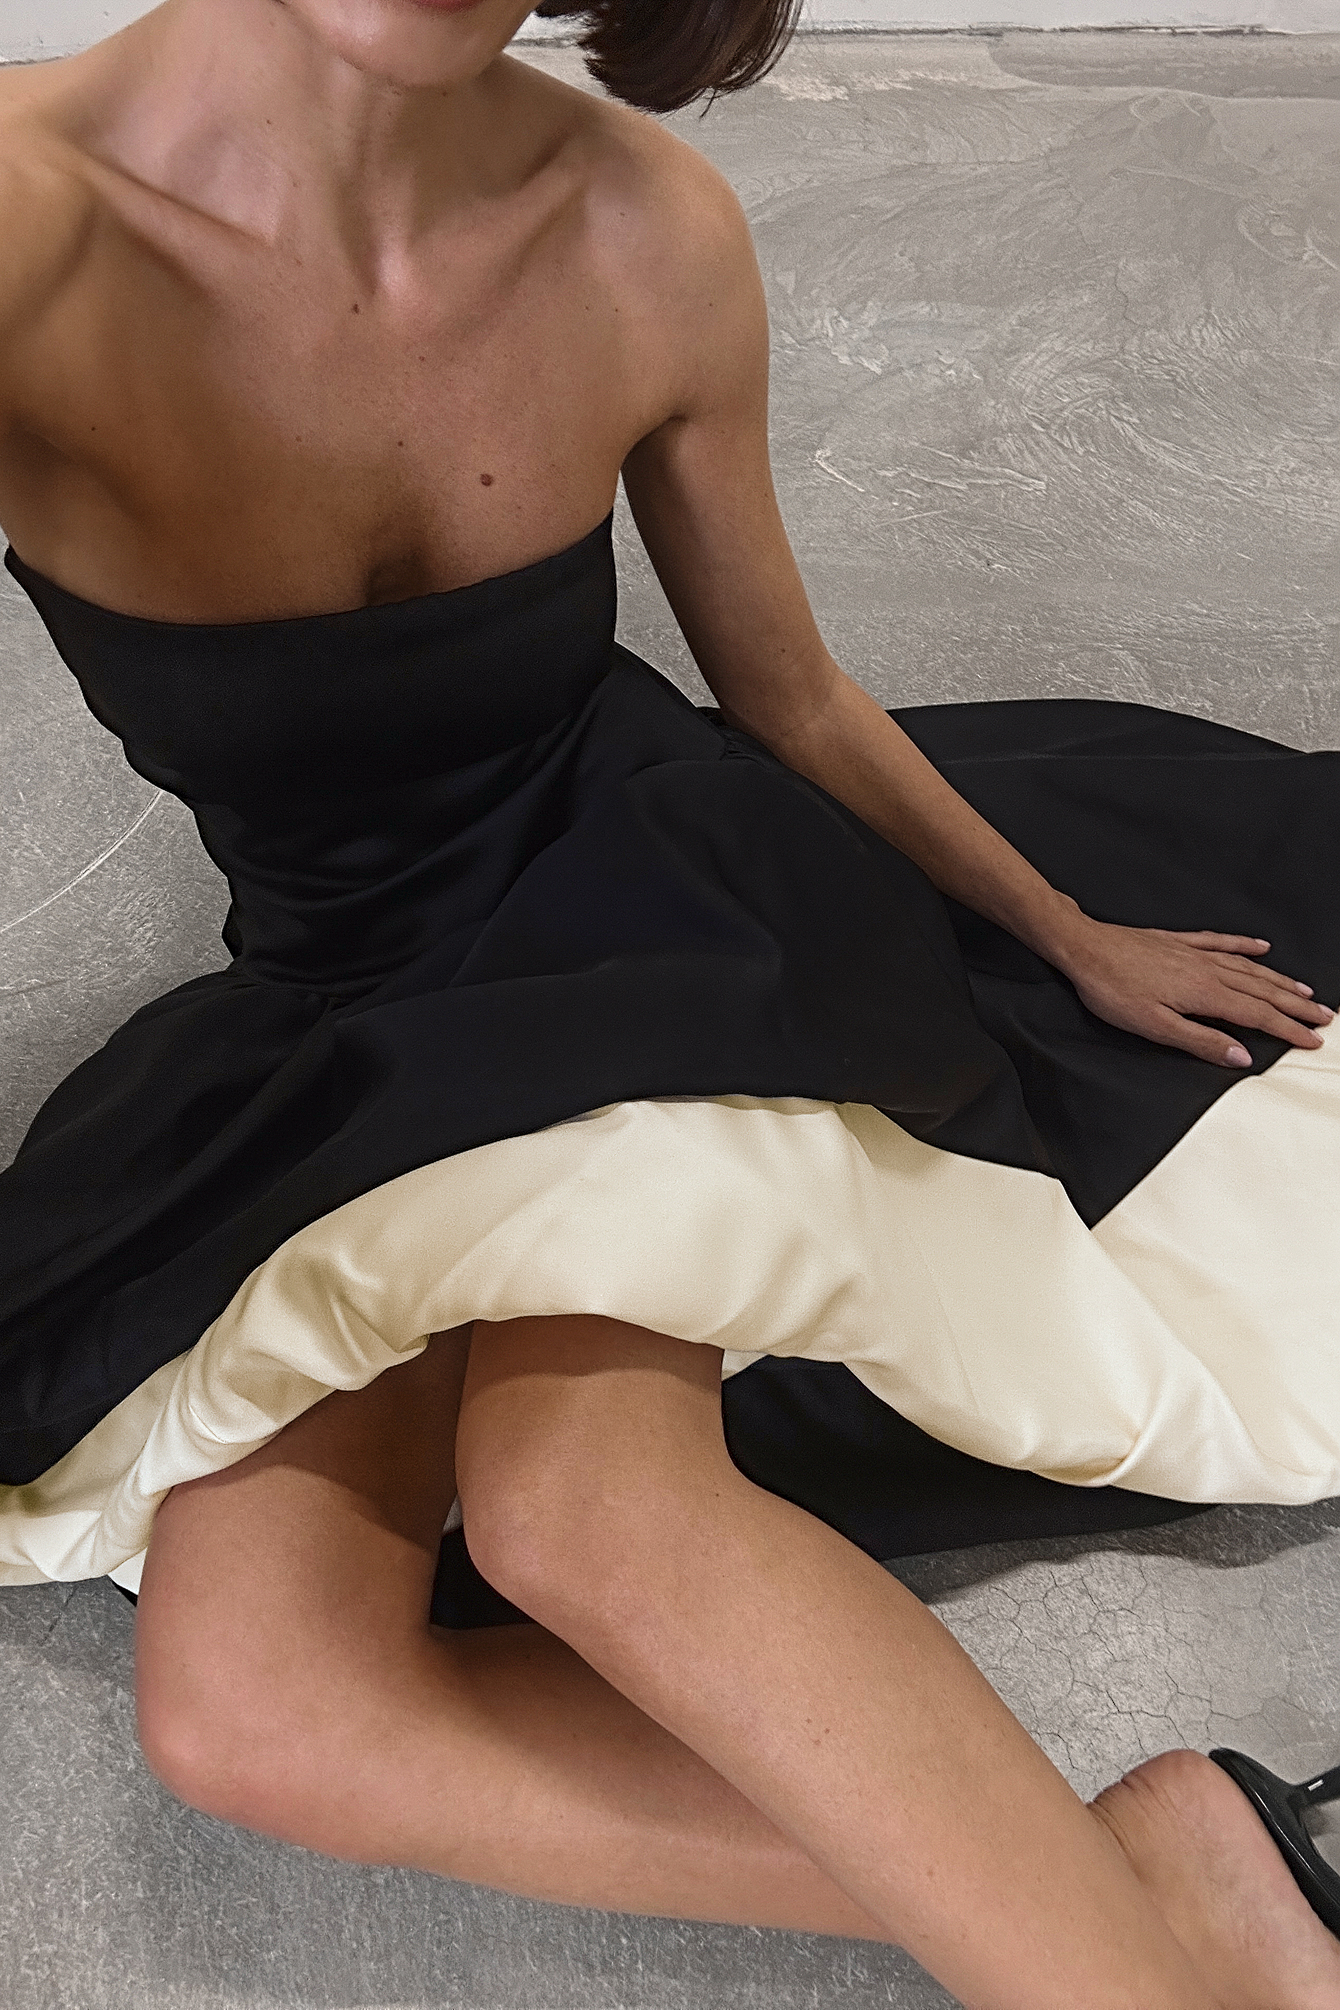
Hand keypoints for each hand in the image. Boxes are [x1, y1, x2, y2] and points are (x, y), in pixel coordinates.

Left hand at [1053, 916, 1334, 1068]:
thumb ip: (1200, 1041)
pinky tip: (1262, 947)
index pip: (1257, 1015)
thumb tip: (1242, 1056)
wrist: (1084, 949)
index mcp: (1204, 994)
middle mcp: (1207, 970)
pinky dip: (1246, 945)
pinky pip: (1222, 943)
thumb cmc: (1112, 990)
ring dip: (1280, 980)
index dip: (1287, 1028)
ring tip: (1304, 991)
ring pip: (1249, 968)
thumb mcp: (1154, 1026)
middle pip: (1262, 990)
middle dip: (1296, 1005)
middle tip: (1324, 1017)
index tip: (1312, 1039)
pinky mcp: (1179, 942)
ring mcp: (1195, 953)